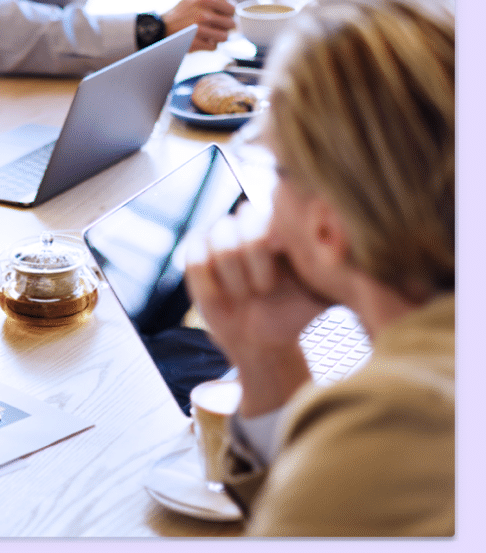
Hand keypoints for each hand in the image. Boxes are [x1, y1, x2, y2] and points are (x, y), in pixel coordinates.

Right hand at [162, 0, 235, 51]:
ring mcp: (199, 30)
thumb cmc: (180, 10)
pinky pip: (214, 47)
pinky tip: (203, 40)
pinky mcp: (195, 43)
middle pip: (231, 23)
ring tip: (210, 33)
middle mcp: (203, 14)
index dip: (228, 13)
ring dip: (219, 36)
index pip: (231, 7)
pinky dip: (210, 45)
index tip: (220, 14)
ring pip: (224, 36)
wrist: (161, 27)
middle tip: (215, 25)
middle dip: (225, 25)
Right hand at [183, 205, 330, 414]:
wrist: (267, 343)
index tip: (282, 273)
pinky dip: (207, 278)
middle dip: (252, 257)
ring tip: (246, 297)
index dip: (271, 239)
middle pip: (240, 218)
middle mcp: (248, 228)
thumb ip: (340, 274)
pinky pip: (192, 257)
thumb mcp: (326, 294)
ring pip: (214, 235)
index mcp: (280, 228)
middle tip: (265, 289)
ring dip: (231, 272)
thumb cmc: (299, 314)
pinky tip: (225, 298)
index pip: (269, 209)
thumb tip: (359, 254)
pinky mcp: (197, 262)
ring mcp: (219, 242)